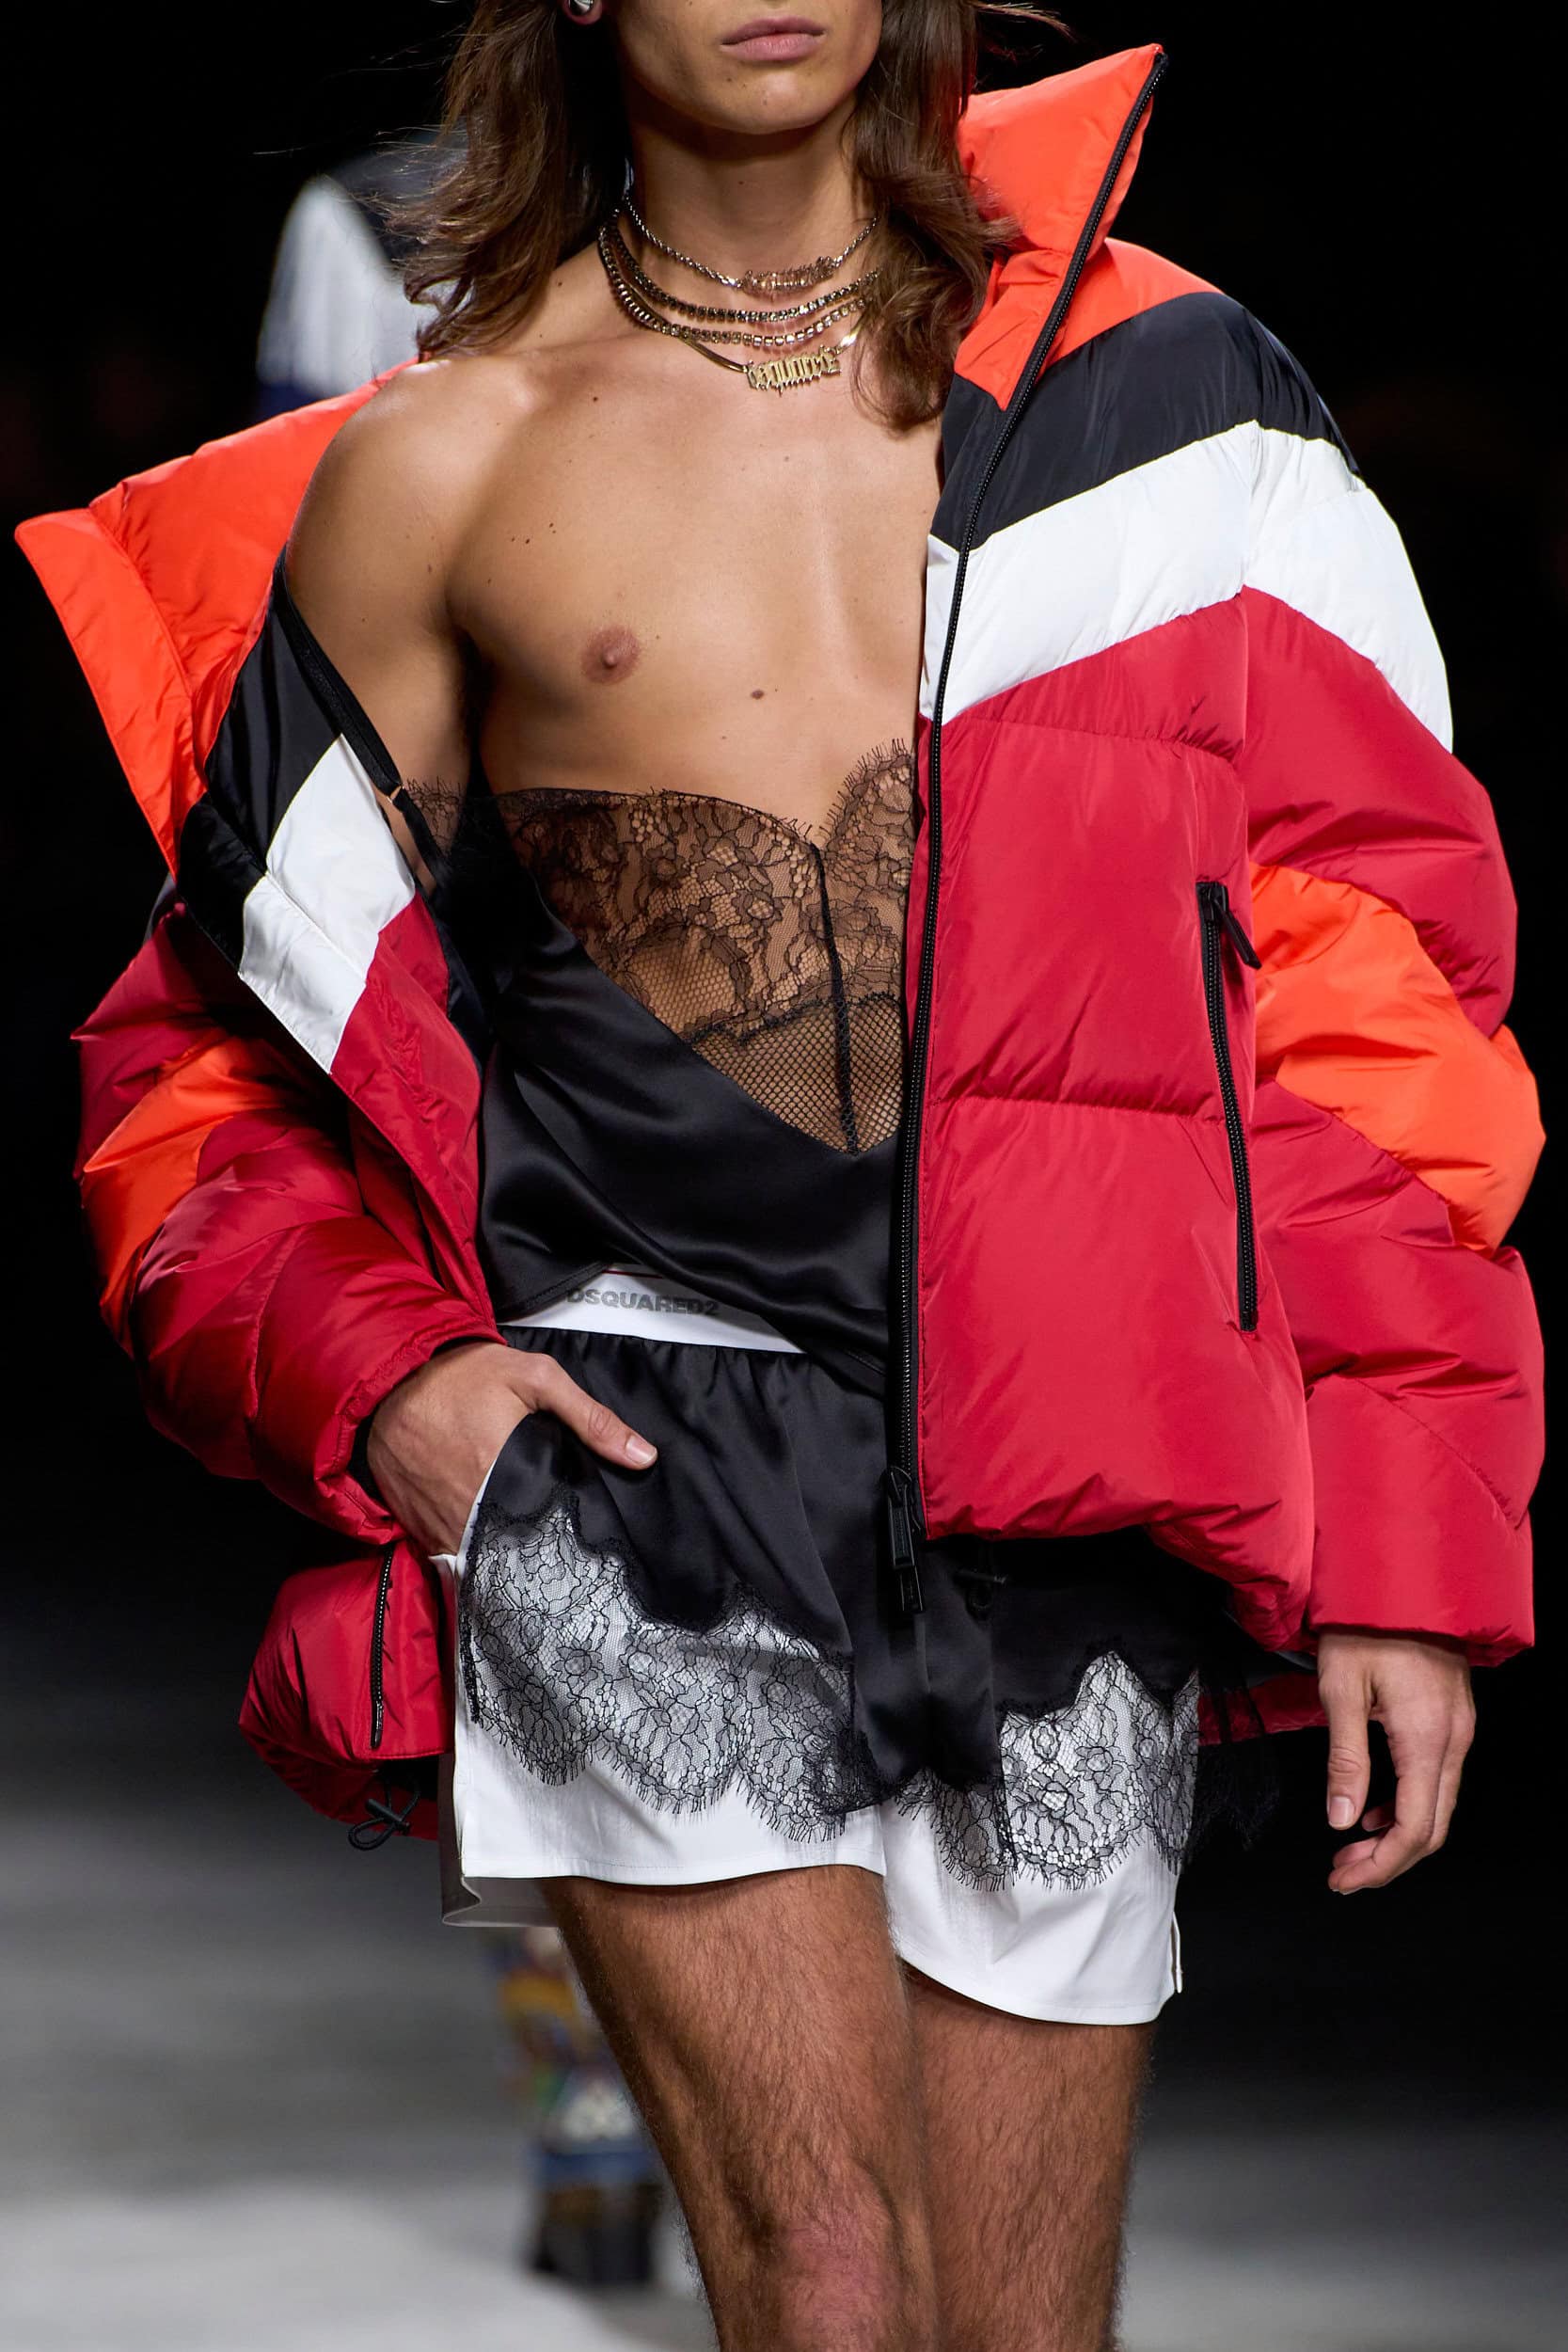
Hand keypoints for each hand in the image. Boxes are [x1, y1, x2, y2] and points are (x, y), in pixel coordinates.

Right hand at [366, 1339, 656, 1557]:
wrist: (392, 1372)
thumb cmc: (462, 1373)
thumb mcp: (537, 1379)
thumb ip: (592, 1420)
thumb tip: (642, 1456)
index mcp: (502, 1475)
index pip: (545, 1534)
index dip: (562, 1541)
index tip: (575, 1543)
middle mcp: (466, 1507)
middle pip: (511, 1552)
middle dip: (529, 1550)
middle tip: (543, 1538)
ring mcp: (435, 1520)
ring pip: (475, 1556)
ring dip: (494, 1550)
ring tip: (512, 1536)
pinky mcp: (412, 1521)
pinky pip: (442, 1551)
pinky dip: (461, 1543)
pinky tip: (475, 1526)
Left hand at [1317, 1629, 1474, 1892]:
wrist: (1403, 1578)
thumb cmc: (1366, 1624)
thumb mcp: (1341, 1689)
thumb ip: (1345, 1760)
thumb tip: (1342, 1819)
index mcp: (1427, 1739)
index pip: (1413, 1829)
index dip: (1379, 1866)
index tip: (1342, 1878)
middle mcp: (1454, 1741)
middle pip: (1431, 1828)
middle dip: (1387, 1861)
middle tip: (1343, 1871)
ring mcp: (1459, 1730)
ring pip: (1437, 1806)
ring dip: (1396, 1834)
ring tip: (1351, 1844)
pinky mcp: (1453, 1719)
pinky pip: (1438, 1779)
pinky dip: (1407, 1804)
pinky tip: (1375, 1806)